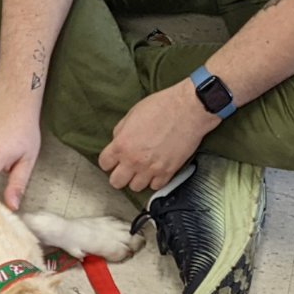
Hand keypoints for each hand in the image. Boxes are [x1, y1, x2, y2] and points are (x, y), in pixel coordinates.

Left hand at [97, 81, 213, 192]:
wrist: (188, 109)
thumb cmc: (162, 106)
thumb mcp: (132, 114)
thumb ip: (121, 132)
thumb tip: (118, 141)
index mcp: (122, 144)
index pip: (104, 164)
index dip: (109, 161)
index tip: (114, 159)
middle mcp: (134, 160)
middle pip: (116, 182)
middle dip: (119, 175)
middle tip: (126, 168)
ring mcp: (151, 168)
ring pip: (136, 187)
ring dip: (137, 179)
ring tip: (142, 169)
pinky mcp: (168, 172)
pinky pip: (156, 186)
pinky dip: (155, 180)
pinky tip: (156, 170)